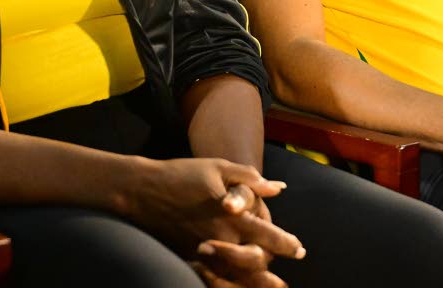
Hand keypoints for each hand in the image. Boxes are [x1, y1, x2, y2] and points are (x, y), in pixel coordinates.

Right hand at [126, 158, 303, 280]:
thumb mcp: (218, 167)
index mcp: (233, 215)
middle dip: (271, 273)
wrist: (142, 190)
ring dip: (254, 285)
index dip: (287, 244)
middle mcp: (221, 237)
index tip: (299, 249)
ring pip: (235, 276)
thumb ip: (249, 178)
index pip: (268, 235)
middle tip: (283, 282)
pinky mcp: (188, 256)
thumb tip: (277, 188)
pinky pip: (212, 278)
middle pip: (255, 263)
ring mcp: (203, 250)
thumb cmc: (182, 174)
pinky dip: (226, 286)